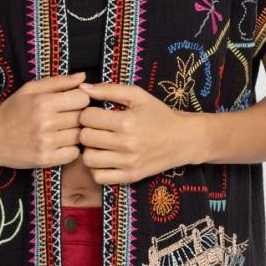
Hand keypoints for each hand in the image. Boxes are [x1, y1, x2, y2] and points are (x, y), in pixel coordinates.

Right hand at [0, 72, 90, 169]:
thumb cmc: (11, 111)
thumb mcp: (30, 90)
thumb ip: (58, 82)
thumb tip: (83, 77)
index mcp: (43, 102)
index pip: (83, 98)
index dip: (80, 99)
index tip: (72, 102)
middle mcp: (46, 122)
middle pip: (83, 117)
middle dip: (79, 115)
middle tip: (67, 117)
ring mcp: (47, 143)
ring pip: (80, 136)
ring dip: (75, 133)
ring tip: (63, 130)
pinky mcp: (46, 160)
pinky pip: (74, 153)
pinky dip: (71, 149)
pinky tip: (60, 144)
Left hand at [78, 81, 200, 183]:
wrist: (183, 139)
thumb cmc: (159, 114)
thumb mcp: (138, 95)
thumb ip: (109, 89)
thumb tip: (83, 88)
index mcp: (127, 121)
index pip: (87, 117)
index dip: (88, 112)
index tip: (96, 113)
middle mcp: (126, 144)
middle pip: (85, 138)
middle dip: (86, 130)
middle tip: (95, 128)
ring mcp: (128, 163)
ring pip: (88, 159)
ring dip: (89, 150)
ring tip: (99, 143)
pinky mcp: (130, 177)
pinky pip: (99, 177)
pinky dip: (96, 168)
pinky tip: (104, 158)